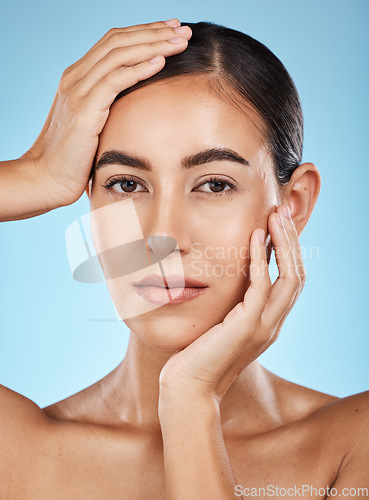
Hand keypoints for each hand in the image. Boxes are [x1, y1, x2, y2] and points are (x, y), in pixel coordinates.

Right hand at [24, 19, 191, 208]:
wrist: (46, 177)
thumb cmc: (73, 158)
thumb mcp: (92, 125)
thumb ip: (107, 108)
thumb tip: (134, 106)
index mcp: (78, 78)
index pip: (114, 43)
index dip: (144, 33)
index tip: (171, 31)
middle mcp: (76, 77)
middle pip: (118, 41)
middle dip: (154, 32)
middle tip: (183, 29)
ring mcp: (78, 91)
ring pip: (119, 54)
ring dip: (153, 45)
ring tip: (180, 41)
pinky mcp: (84, 109)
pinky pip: (115, 80)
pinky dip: (139, 69)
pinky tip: (161, 61)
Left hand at [159, 204, 305, 403]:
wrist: (188, 387)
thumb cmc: (198, 355)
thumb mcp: (222, 323)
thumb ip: (233, 302)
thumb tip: (229, 276)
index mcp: (269, 322)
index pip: (291, 280)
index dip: (289, 250)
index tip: (277, 222)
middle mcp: (273, 323)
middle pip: (297, 274)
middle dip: (292, 240)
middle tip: (282, 210)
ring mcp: (264, 327)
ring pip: (290, 277)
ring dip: (284, 243)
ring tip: (275, 216)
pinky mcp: (248, 327)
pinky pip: (262, 286)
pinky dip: (261, 259)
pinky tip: (255, 237)